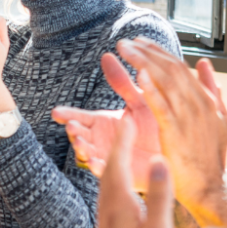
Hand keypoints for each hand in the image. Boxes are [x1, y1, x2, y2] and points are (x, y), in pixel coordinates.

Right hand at [52, 53, 161, 190]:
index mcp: (102, 124)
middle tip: (71, 127)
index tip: (56, 112)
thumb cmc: (153, 126)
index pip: (80, 118)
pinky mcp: (118, 172)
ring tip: (81, 143)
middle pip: (80, 135)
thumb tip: (107, 55)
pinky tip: (96, 162)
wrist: (171, 152)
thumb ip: (121, 82)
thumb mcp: (136, 101)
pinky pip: (105, 171)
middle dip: (74, 131)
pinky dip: (98, 167)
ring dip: (82, 148)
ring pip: (87, 153)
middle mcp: (100, 140)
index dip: (68, 115)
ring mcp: (106, 156)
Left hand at [96, 116, 173, 227]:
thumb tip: (159, 162)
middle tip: (124, 128)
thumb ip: (160, 197)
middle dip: (116, 148)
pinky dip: (115, 186)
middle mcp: (107, 216)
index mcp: (119, 209)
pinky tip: (121, 193)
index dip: (123, 141)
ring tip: (121, 152)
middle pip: (107, 174)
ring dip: (113, 166)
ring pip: (106, 189)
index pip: (118, 166)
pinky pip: (108, 203)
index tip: (128, 119)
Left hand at [117, 38, 226, 205]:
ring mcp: (188, 117)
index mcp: (205, 100)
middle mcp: (198, 104)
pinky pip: (162, 107)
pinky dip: (152, 90)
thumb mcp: (218, 120)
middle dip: (147, 53)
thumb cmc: (210, 158)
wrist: (210, 189)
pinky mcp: (176, 133)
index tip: (141, 42)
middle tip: (126, 41)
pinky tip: (139, 76)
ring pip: (166, 82)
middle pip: (170, 69)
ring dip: (144, 63)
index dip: (159, 53)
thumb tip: (204, 64)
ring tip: (126, 49)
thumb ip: (210, 90)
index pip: (180, 68)